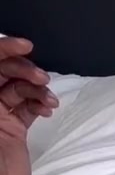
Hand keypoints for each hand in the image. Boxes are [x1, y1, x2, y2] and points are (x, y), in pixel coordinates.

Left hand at [0, 36, 57, 174]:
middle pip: (4, 71)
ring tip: (49, 99)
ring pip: (19, 87)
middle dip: (24, 69)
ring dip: (37, 88)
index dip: (4, 48)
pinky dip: (40, 104)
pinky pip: (29, 106)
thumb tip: (1, 62)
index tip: (26, 46)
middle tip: (42, 78)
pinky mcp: (14, 127)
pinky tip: (49, 109)